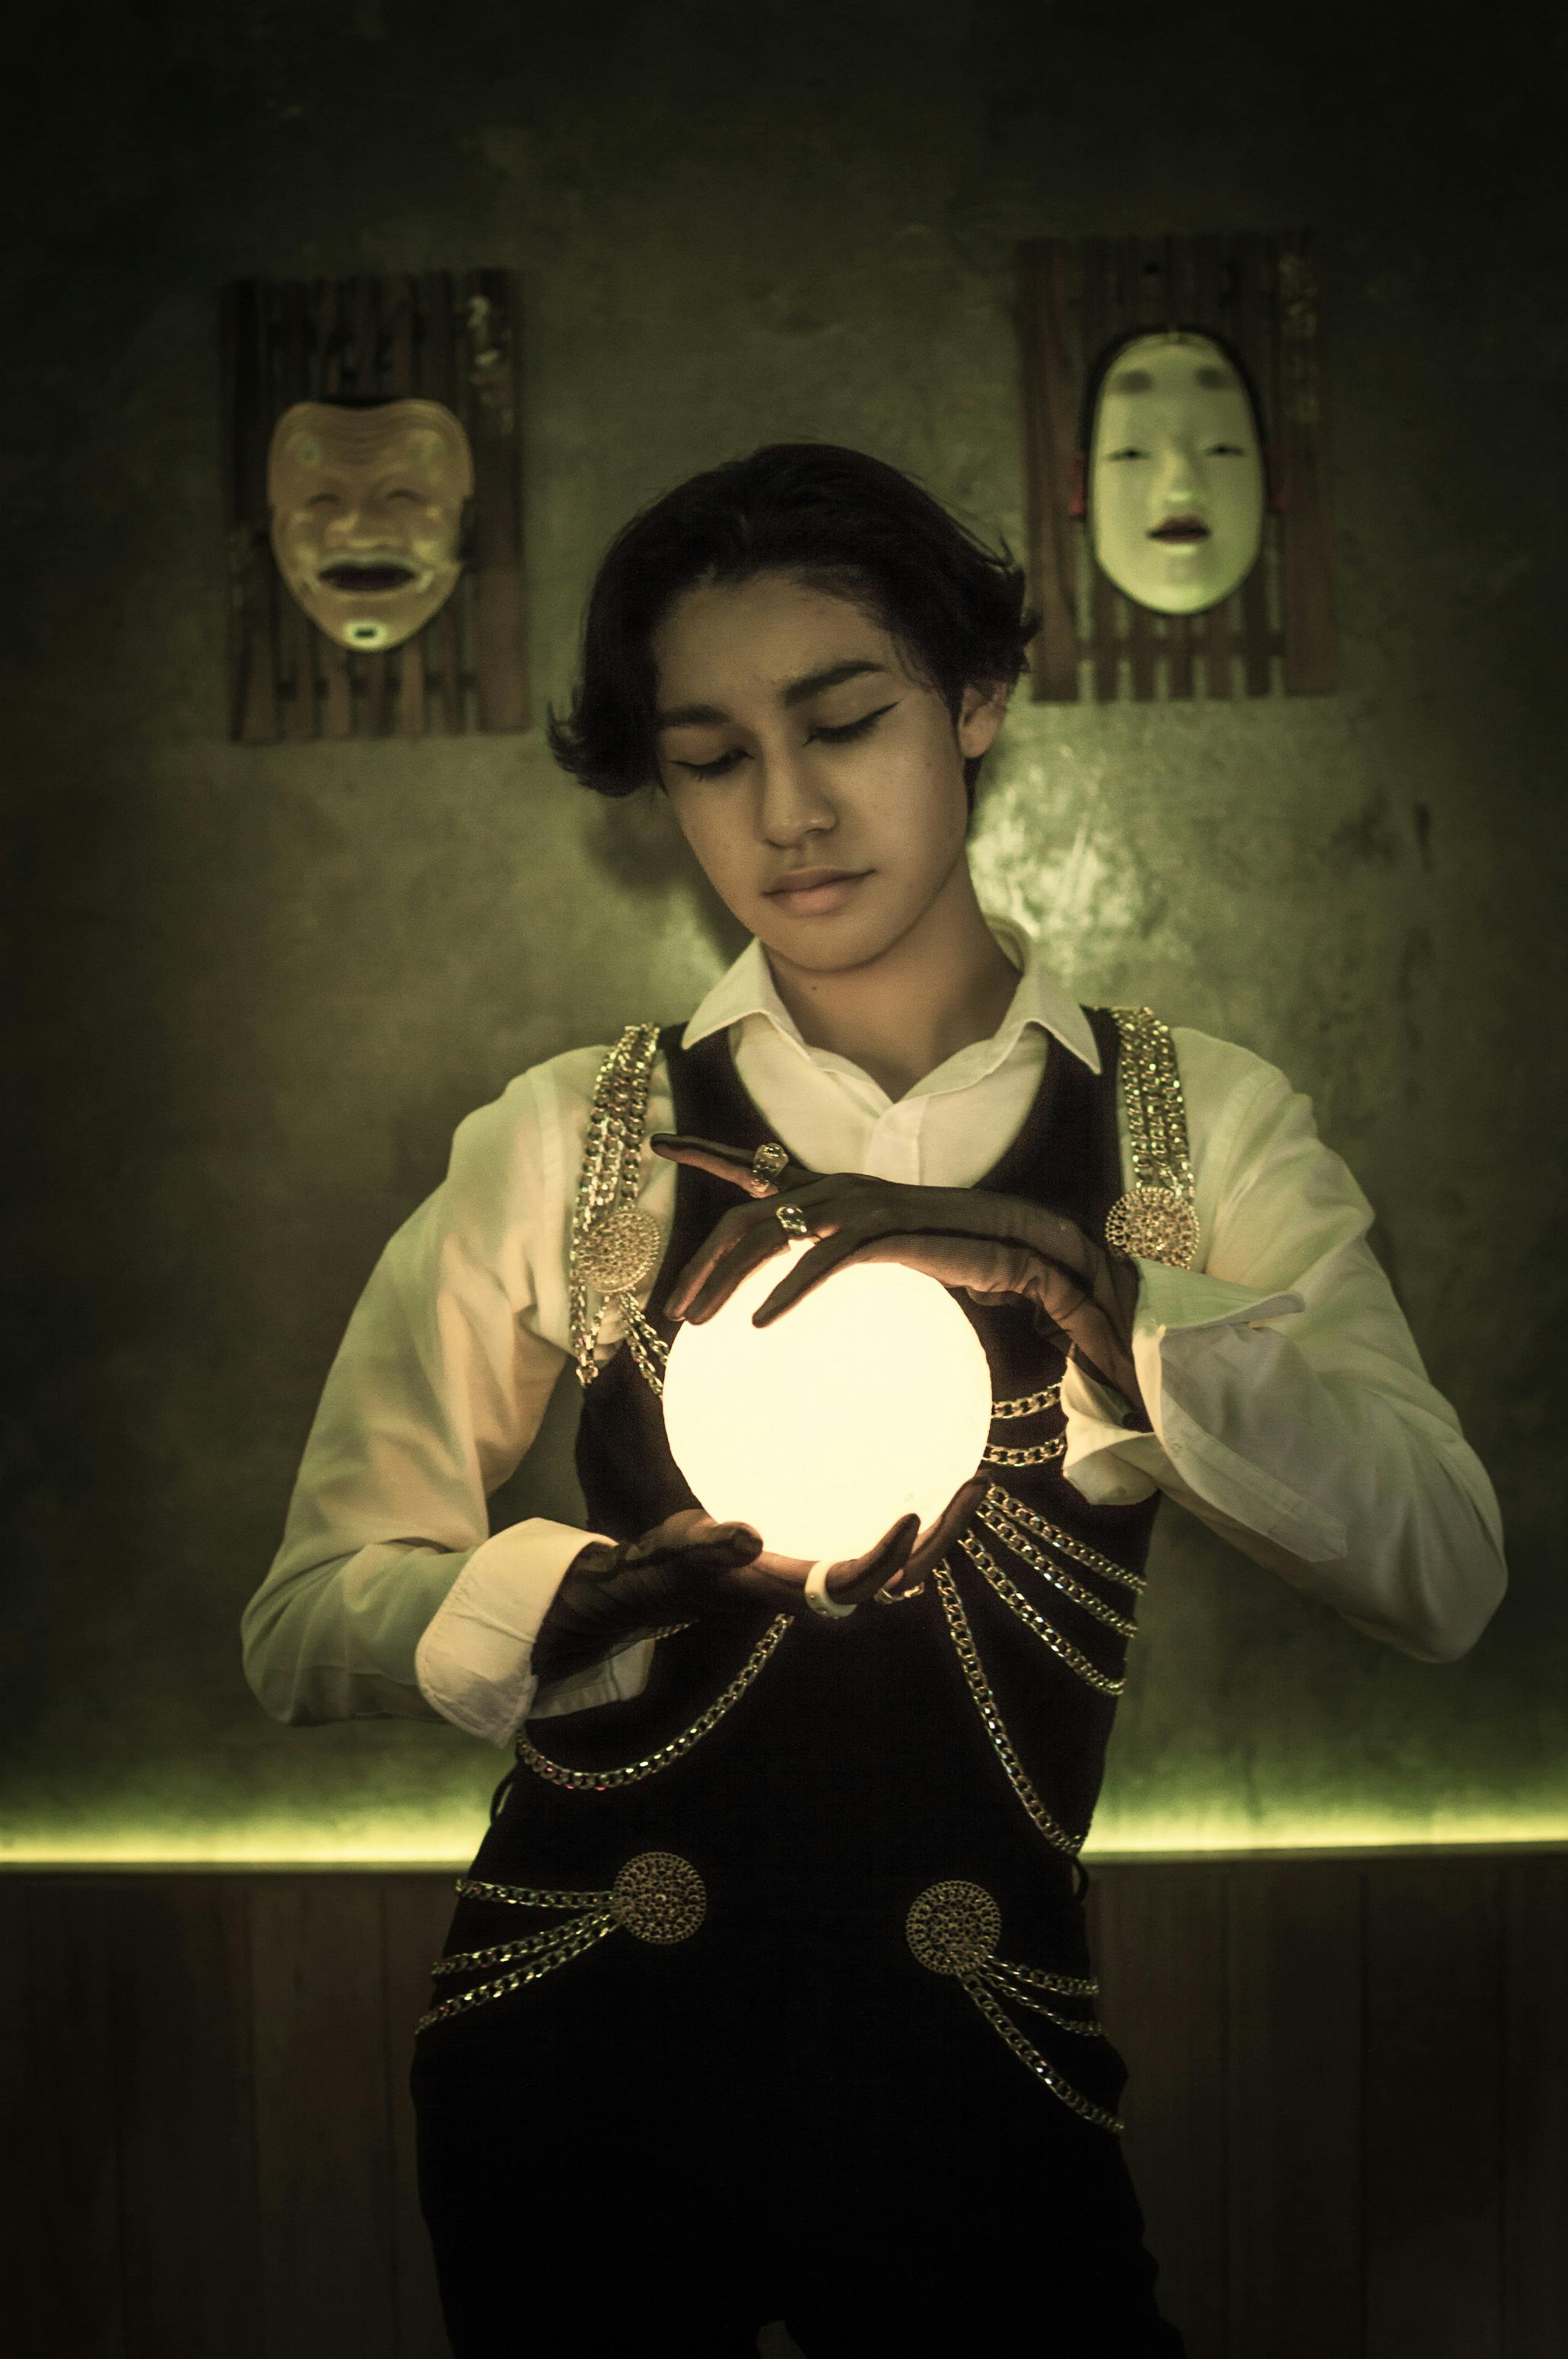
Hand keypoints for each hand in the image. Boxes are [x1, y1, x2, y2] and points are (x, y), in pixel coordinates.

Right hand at [533, 1482, 984, 1683]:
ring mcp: (831, 1575)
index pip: (856, 1583)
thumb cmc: (675, 1563)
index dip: (889, 1555)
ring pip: (902, 1564)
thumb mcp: (683, 1547)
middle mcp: (824, 1589)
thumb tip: (748, 1537)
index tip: (915, 1512)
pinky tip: (926, 1469)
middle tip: (976, 1485)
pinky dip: (913, 1516)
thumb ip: (712, 1543)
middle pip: (901, 1577)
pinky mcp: (828, 1557)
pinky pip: (882, 1541)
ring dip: (940, 1529)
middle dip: (942, 1539)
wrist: (670, 1580)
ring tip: (973, 1479)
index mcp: (795, 1594)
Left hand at [649, 1132, 1145, 1416]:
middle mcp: (836, 1189)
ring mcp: (858, 1205)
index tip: (661, 1145)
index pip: (757, 1166)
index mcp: (831, 1193)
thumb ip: (839, 1268)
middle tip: (675, 1311)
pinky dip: (785, 1291)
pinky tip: (760, 1325)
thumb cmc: (950, 1257)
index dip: (707, 1152)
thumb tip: (799, 1305)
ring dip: (726, 1280)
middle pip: (745, 1215)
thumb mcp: (881, 1259)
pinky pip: (820, 1260)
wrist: (1017, 1246)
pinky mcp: (884, 1229)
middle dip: (701, 1259)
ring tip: (700, 1324)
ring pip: (769, 1233)